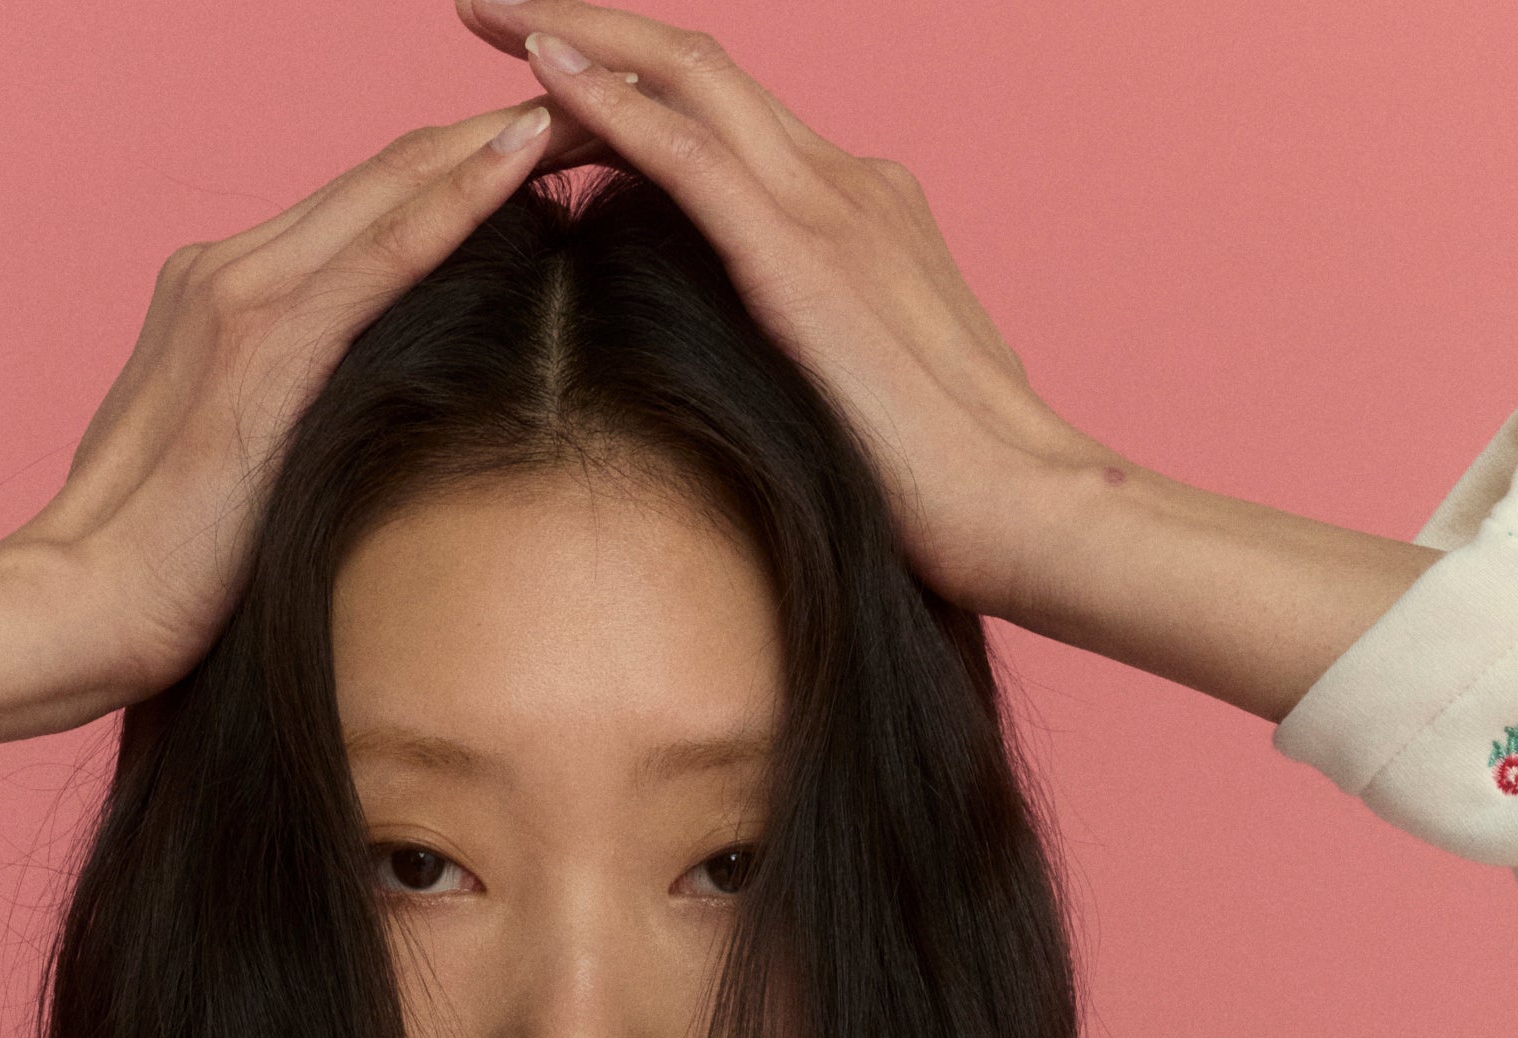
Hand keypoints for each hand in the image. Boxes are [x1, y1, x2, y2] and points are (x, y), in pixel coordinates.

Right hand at [0, 95, 611, 710]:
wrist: (72, 612)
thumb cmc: (154, 581)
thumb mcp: (240, 483)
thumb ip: (296, 436)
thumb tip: (360, 460)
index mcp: (222, 297)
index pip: (361, 213)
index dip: (454, 175)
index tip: (544, 157)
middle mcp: (229, 270)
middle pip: (386, 174)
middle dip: (492, 134)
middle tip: (594, 105)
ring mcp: (238, 292)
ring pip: (390, 187)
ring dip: (494, 143)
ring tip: (589, 111)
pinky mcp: (262, 344)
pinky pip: (378, 251)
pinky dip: (455, 199)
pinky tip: (521, 162)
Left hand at [455, 2, 1109, 633]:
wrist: (1025, 506)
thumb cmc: (952, 488)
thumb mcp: (872, 397)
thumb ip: (815, 358)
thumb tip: (768, 391)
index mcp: (861, 210)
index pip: (731, 113)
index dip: (639, 79)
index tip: (557, 68)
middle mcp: (844, 181)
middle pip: (697, 64)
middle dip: (591, 22)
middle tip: (494, 4)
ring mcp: (826, 206)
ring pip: (684, 77)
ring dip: (581, 35)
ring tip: (493, 11)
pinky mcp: (800, 256)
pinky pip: (688, 152)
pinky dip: (612, 104)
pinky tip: (545, 74)